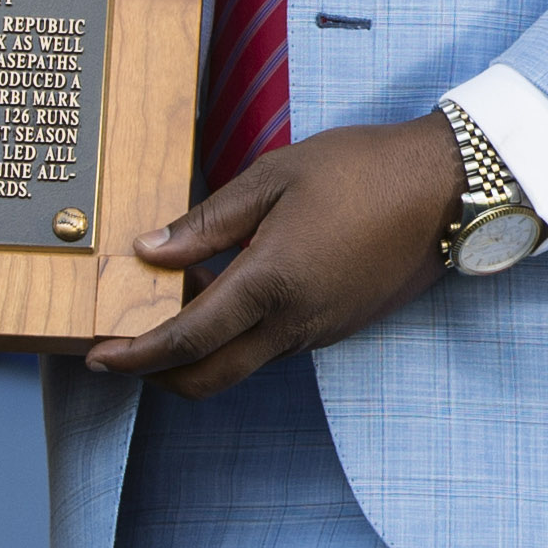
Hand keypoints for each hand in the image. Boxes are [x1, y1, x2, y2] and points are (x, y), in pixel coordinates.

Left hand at [84, 115, 461, 394]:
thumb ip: (208, 221)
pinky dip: (239, 335)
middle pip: (209, 379)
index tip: (98, 357)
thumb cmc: (362, 169)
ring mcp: (321, 332)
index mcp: (271, 282)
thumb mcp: (275, 177)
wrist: (449, 188)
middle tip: (125, 351)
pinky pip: (276, 346)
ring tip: (176, 301)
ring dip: (200, 350)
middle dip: (159, 376)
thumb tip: (150, 250)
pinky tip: (230, 290)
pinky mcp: (340, 326)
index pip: (186, 340)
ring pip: (243, 363)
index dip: (136, 355)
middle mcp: (295, 323)